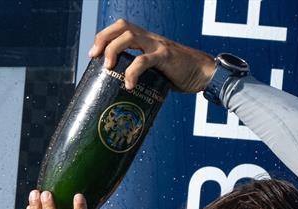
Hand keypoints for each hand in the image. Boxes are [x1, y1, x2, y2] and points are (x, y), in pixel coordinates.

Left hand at [90, 19, 214, 92]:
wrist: (204, 74)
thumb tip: (123, 93)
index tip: (93, 53)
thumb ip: (143, 74)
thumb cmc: (180, 75)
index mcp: (147, 40)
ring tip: (108, 67)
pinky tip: (129, 84)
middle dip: (104, 38)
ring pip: (130, 37)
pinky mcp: (165, 57)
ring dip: (114, 49)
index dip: (104, 36)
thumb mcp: (157, 71)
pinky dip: (133, 71)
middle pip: (122, 26)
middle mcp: (150, 38)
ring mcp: (158, 46)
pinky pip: (144, 60)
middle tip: (94, 57)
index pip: (121, 28)